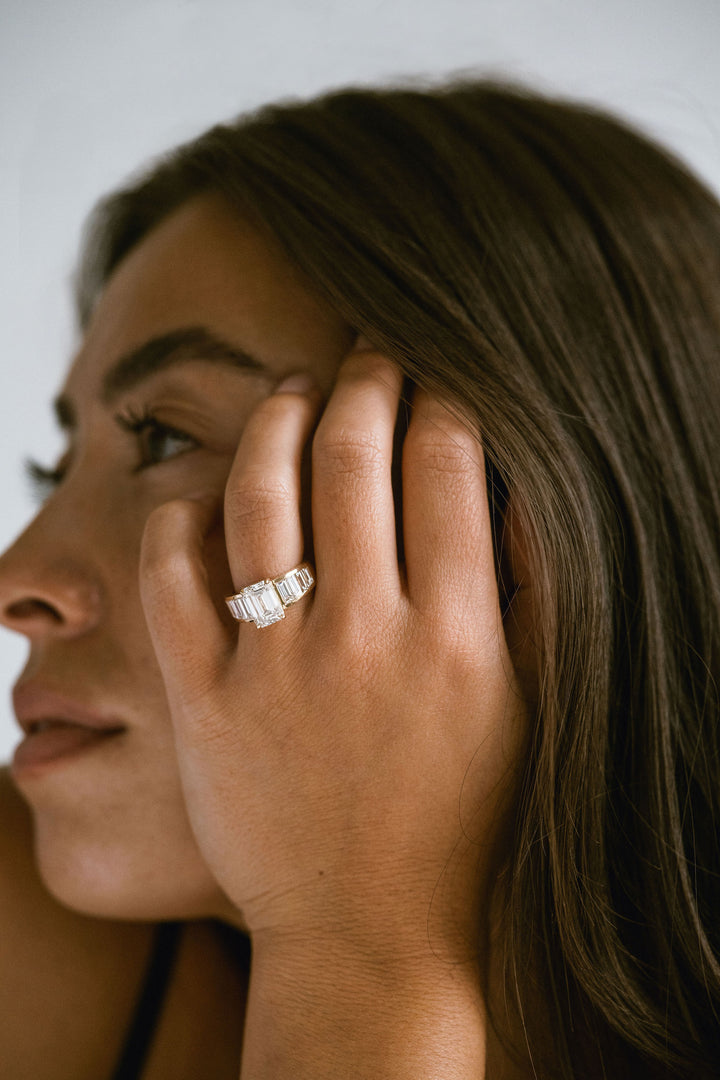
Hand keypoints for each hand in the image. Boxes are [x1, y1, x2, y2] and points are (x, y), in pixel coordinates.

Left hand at [140, 348, 528, 963]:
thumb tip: (516, 486)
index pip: (448, 465)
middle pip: (353, 455)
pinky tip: (200, 495)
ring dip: (275, 419)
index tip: (438, 378)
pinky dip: (180, 519)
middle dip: (364, 380)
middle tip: (368, 358)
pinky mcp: (204, 702)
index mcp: (456, 636)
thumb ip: (531, 595)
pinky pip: (172, 579)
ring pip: (258, 494)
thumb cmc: (460, 821)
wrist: (370, 932)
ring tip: (291, 392)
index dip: (443, 397)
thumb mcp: (528, 709)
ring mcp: (274, 668)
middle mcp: (363, 638)